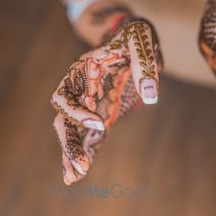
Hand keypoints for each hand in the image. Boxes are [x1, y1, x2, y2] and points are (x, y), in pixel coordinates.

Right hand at [51, 18, 162, 184]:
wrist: (136, 41)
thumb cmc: (135, 38)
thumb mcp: (141, 43)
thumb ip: (145, 66)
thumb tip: (152, 96)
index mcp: (82, 70)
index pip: (66, 96)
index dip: (77, 112)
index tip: (99, 124)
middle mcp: (81, 90)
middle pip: (64, 119)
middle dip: (69, 143)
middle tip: (80, 167)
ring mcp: (90, 104)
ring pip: (73, 132)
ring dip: (72, 153)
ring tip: (73, 177)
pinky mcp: (102, 114)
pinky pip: (90, 135)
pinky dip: (86, 152)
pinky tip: (80, 173)